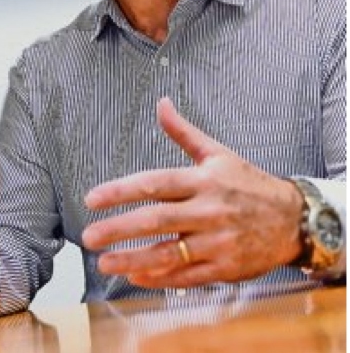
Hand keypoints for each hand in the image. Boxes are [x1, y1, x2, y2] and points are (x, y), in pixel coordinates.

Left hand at [82, 98, 303, 287]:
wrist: (292, 219)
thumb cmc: (248, 183)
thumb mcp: (217, 152)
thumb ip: (183, 132)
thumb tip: (161, 103)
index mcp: (203, 179)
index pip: (155, 183)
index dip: (121, 190)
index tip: (92, 198)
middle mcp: (208, 210)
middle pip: (157, 219)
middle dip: (119, 228)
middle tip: (88, 236)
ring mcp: (217, 241)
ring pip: (168, 253)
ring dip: (133, 259)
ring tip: (104, 263)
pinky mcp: (225, 268)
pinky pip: (187, 276)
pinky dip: (160, 278)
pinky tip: (136, 276)